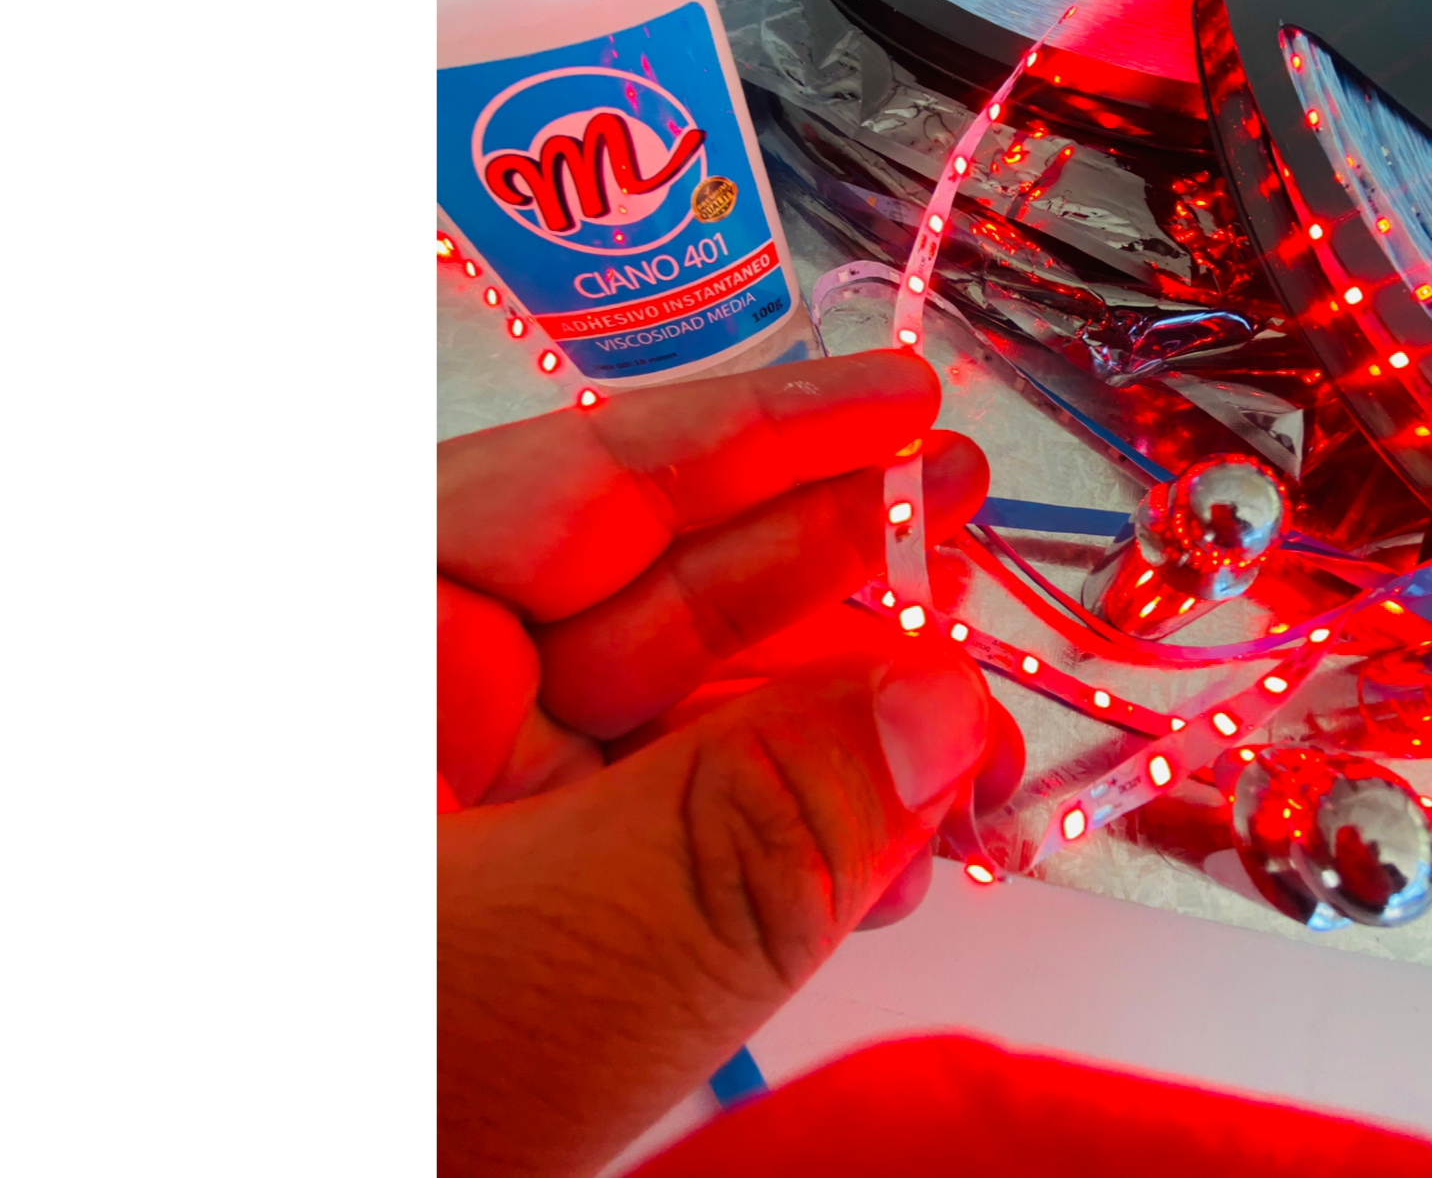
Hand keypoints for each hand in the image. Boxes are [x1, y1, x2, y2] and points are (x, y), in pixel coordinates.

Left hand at [436, 351, 1022, 1177]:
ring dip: (840, 726)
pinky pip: (680, 827)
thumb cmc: (388, 1101)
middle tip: (972, 530)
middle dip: (833, 572)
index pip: (592, 483)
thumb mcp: (578, 950)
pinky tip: (897, 844)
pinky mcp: (526, 900)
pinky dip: (794, 835)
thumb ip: (770, 820)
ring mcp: (477, 805)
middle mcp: (431, 699)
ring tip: (971, 736)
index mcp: (393, 643)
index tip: (912, 400)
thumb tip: (946, 709)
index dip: (770, 428)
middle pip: (656, 589)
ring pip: (685, 716)